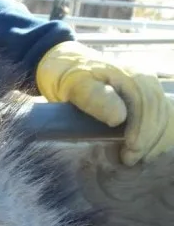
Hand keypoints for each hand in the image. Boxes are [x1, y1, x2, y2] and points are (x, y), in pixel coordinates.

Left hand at [36, 40, 173, 165]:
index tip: (132, 148)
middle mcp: (144, 78)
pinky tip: (145, 148)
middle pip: (156, 110)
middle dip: (147, 137)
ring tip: (136, 157)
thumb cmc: (68, 76)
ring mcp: (146, 86)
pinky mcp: (142, 96)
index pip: (146, 103)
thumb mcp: (76, 85)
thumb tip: (119, 118)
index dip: (142, 128)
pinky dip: (153, 133)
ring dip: (152, 138)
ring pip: (160, 113)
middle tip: (131, 158)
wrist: (64, 67)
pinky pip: (157, 114)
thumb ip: (94, 98)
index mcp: (131, 74)